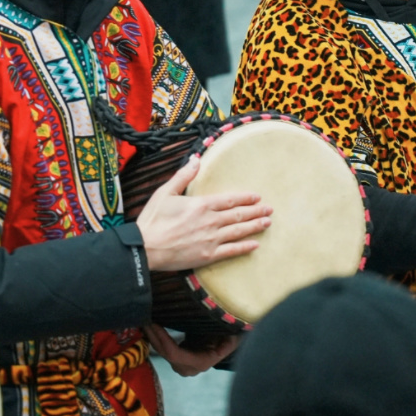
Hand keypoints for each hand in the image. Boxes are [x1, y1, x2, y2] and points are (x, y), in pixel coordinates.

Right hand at [136, 156, 271, 271]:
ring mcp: (210, 239)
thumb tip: (195, 160)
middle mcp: (210, 221)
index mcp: (201, 205)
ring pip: (239, 231)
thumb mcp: (165, 192)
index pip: (229, 200)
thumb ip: (183, 176)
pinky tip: (255, 244)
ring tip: (268, 222)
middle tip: (270, 209)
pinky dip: (244, 247)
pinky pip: (231, 251)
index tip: (257, 196)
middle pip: (238, 215)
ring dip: (255, 226)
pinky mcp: (207, 255)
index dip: (245, 198)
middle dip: (256, 211)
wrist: (145, 248)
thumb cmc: (153, 220)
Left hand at [144, 324, 238, 376]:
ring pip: (161, 351)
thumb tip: (225, 344)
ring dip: (151, 336)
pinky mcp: (176, 359)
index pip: (174, 354)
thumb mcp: (232, 338)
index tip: (154, 324)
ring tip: (144, 319)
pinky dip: (155, 337)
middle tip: (144, 317)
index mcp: (200, 362)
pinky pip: (162, 348)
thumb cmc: (229, 338)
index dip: (162, 340)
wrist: (226, 342)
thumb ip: (228, 343)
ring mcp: (180, 365)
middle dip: (153, 336)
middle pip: (164, 353)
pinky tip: (149, 325)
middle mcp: (187, 368)